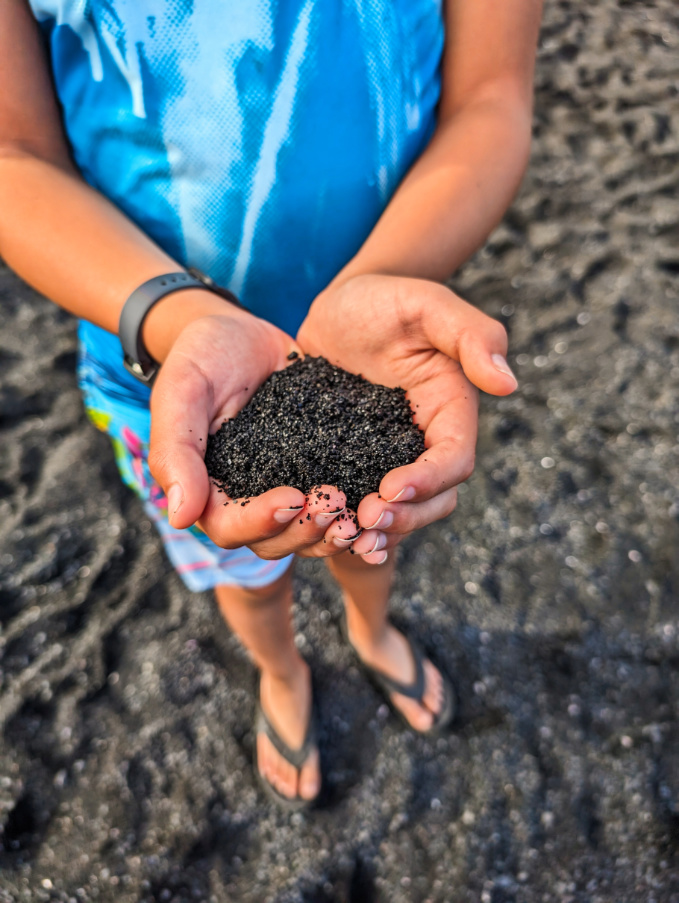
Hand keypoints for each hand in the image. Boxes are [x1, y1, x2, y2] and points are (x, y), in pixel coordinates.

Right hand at [148, 309, 387, 560]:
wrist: (240, 331)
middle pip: (275, 541)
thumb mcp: (182, 392)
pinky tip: (385, 500)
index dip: (261, 522)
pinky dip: (360, 508)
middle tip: (337, 504)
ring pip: (310, 532)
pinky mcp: (320, 469)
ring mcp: (286, 487)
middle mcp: (249, 499)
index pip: (230, 527)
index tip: (292, 498)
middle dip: (307, 530)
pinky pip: (339, 500)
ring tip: (362, 513)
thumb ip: (176, 451)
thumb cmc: (201, 356)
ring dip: (335, 530)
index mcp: (209, 491)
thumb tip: (180, 517)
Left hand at [296, 274, 517, 545]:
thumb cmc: (387, 299)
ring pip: (401, 510)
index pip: (454, 459)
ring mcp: (390, 456)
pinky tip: (323, 530)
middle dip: (405, 517)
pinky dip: (348, 520)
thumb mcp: (428, 304)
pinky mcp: (353, 460)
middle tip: (364, 522)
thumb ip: (472, 335)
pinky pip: (359, 499)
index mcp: (451, 411)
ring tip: (346, 536)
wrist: (341, 307)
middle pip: (434, 499)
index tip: (390, 488)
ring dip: (379, 531)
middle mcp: (425, 441)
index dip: (429, 480)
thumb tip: (507, 383)